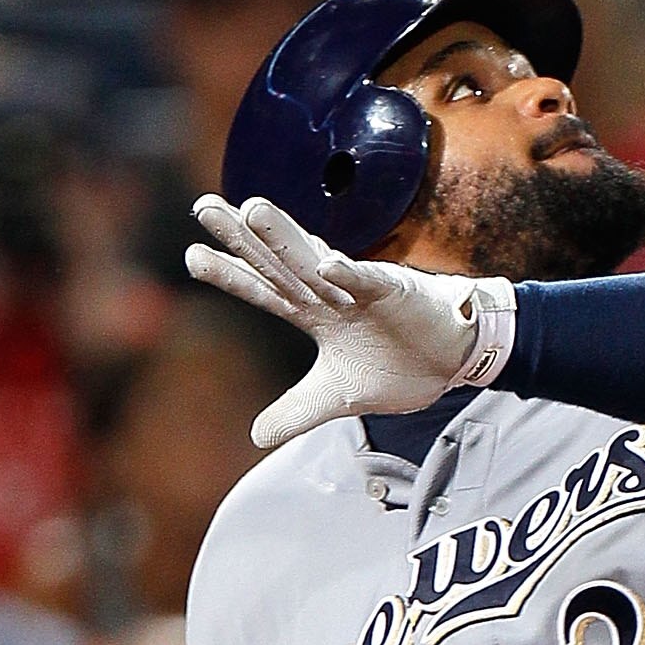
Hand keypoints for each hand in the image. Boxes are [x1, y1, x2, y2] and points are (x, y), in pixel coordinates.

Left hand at [186, 196, 516, 443]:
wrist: (453, 357)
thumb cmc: (396, 364)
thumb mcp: (336, 397)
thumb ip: (296, 412)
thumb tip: (255, 436)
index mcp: (314, 313)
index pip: (264, 290)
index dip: (231, 275)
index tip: (192, 256)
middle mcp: (329, 293)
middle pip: (278, 263)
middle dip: (242, 237)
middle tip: (204, 208)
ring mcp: (360, 290)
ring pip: (315, 261)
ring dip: (285, 238)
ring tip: (254, 210)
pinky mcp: (396, 294)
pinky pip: (370, 282)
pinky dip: (350, 274)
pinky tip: (327, 263)